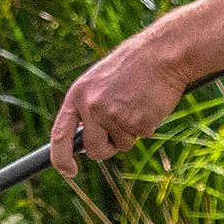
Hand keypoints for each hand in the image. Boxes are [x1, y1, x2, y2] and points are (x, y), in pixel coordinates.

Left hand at [49, 38, 186, 177]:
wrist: (163, 52)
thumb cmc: (135, 66)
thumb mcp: (102, 81)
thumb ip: (90, 107)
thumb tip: (87, 140)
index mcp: (78, 94)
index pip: (60, 134)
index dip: (60, 158)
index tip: (68, 171)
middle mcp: (91, 106)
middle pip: (94, 149)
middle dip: (108, 147)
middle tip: (123, 127)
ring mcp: (112, 115)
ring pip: (121, 145)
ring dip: (131, 133)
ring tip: (139, 103)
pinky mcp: (135, 122)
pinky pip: (142, 136)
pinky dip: (149, 124)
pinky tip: (150, 103)